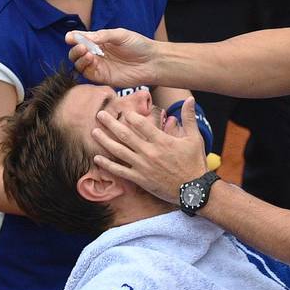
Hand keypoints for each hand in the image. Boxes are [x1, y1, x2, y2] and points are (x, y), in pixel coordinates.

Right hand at [66, 28, 158, 86]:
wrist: (152, 62)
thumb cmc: (138, 45)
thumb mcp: (119, 35)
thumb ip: (101, 36)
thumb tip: (82, 37)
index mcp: (99, 41)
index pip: (81, 40)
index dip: (73, 38)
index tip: (70, 37)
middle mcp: (96, 54)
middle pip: (76, 54)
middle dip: (75, 50)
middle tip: (81, 47)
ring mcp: (99, 66)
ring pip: (79, 64)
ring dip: (79, 58)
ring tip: (87, 53)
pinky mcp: (103, 78)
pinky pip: (88, 74)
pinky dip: (86, 67)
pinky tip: (92, 60)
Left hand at [91, 97, 207, 203]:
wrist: (194, 190)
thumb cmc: (195, 163)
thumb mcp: (195, 138)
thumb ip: (189, 118)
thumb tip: (190, 100)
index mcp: (162, 141)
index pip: (141, 124)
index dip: (130, 116)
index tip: (123, 111)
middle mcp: (149, 152)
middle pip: (125, 135)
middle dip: (110, 124)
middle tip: (99, 115)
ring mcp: (143, 166)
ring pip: (119, 151)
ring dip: (105, 141)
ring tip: (94, 132)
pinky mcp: (140, 179)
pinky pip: (120, 171)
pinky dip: (108, 165)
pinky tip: (97, 159)